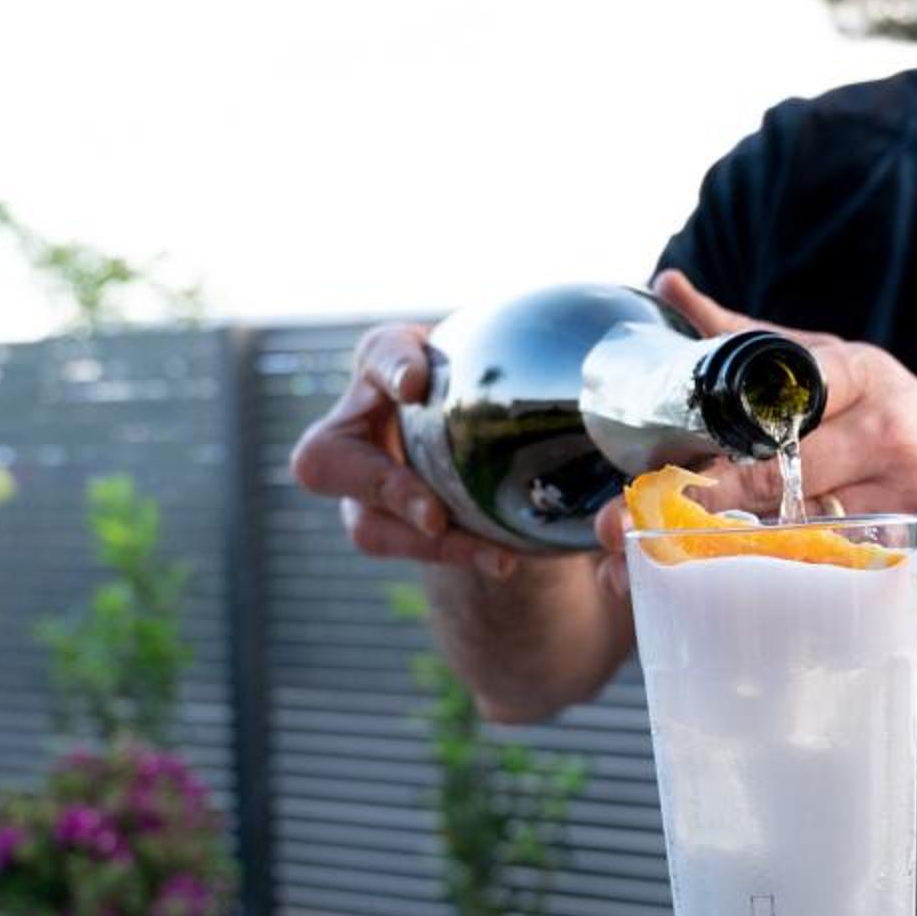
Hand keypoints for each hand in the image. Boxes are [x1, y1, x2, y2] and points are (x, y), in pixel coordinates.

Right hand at [287, 322, 518, 577]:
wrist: (484, 434)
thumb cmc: (487, 382)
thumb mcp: (500, 358)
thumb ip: (519, 353)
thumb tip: (592, 370)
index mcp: (383, 363)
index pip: (378, 354)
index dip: (391, 369)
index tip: (417, 384)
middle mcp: (352, 425)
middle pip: (324, 460)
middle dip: (383, 489)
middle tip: (435, 517)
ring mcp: (358, 487)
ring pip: (368, 526)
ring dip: (431, 546)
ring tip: (494, 557)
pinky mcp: (382, 528)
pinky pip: (407, 551)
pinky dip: (458, 557)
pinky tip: (503, 562)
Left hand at [643, 271, 916, 625]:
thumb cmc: (906, 441)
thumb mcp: (845, 375)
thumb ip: (757, 340)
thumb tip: (671, 287)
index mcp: (865, 377)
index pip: (774, 396)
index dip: (713, 435)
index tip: (663, 463)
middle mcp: (893, 432)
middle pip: (776, 473)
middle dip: (706, 503)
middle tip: (641, 527)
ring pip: (802, 533)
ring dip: (740, 554)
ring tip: (684, 565)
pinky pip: (843, 584)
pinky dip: (798, 594)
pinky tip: (765, 599)